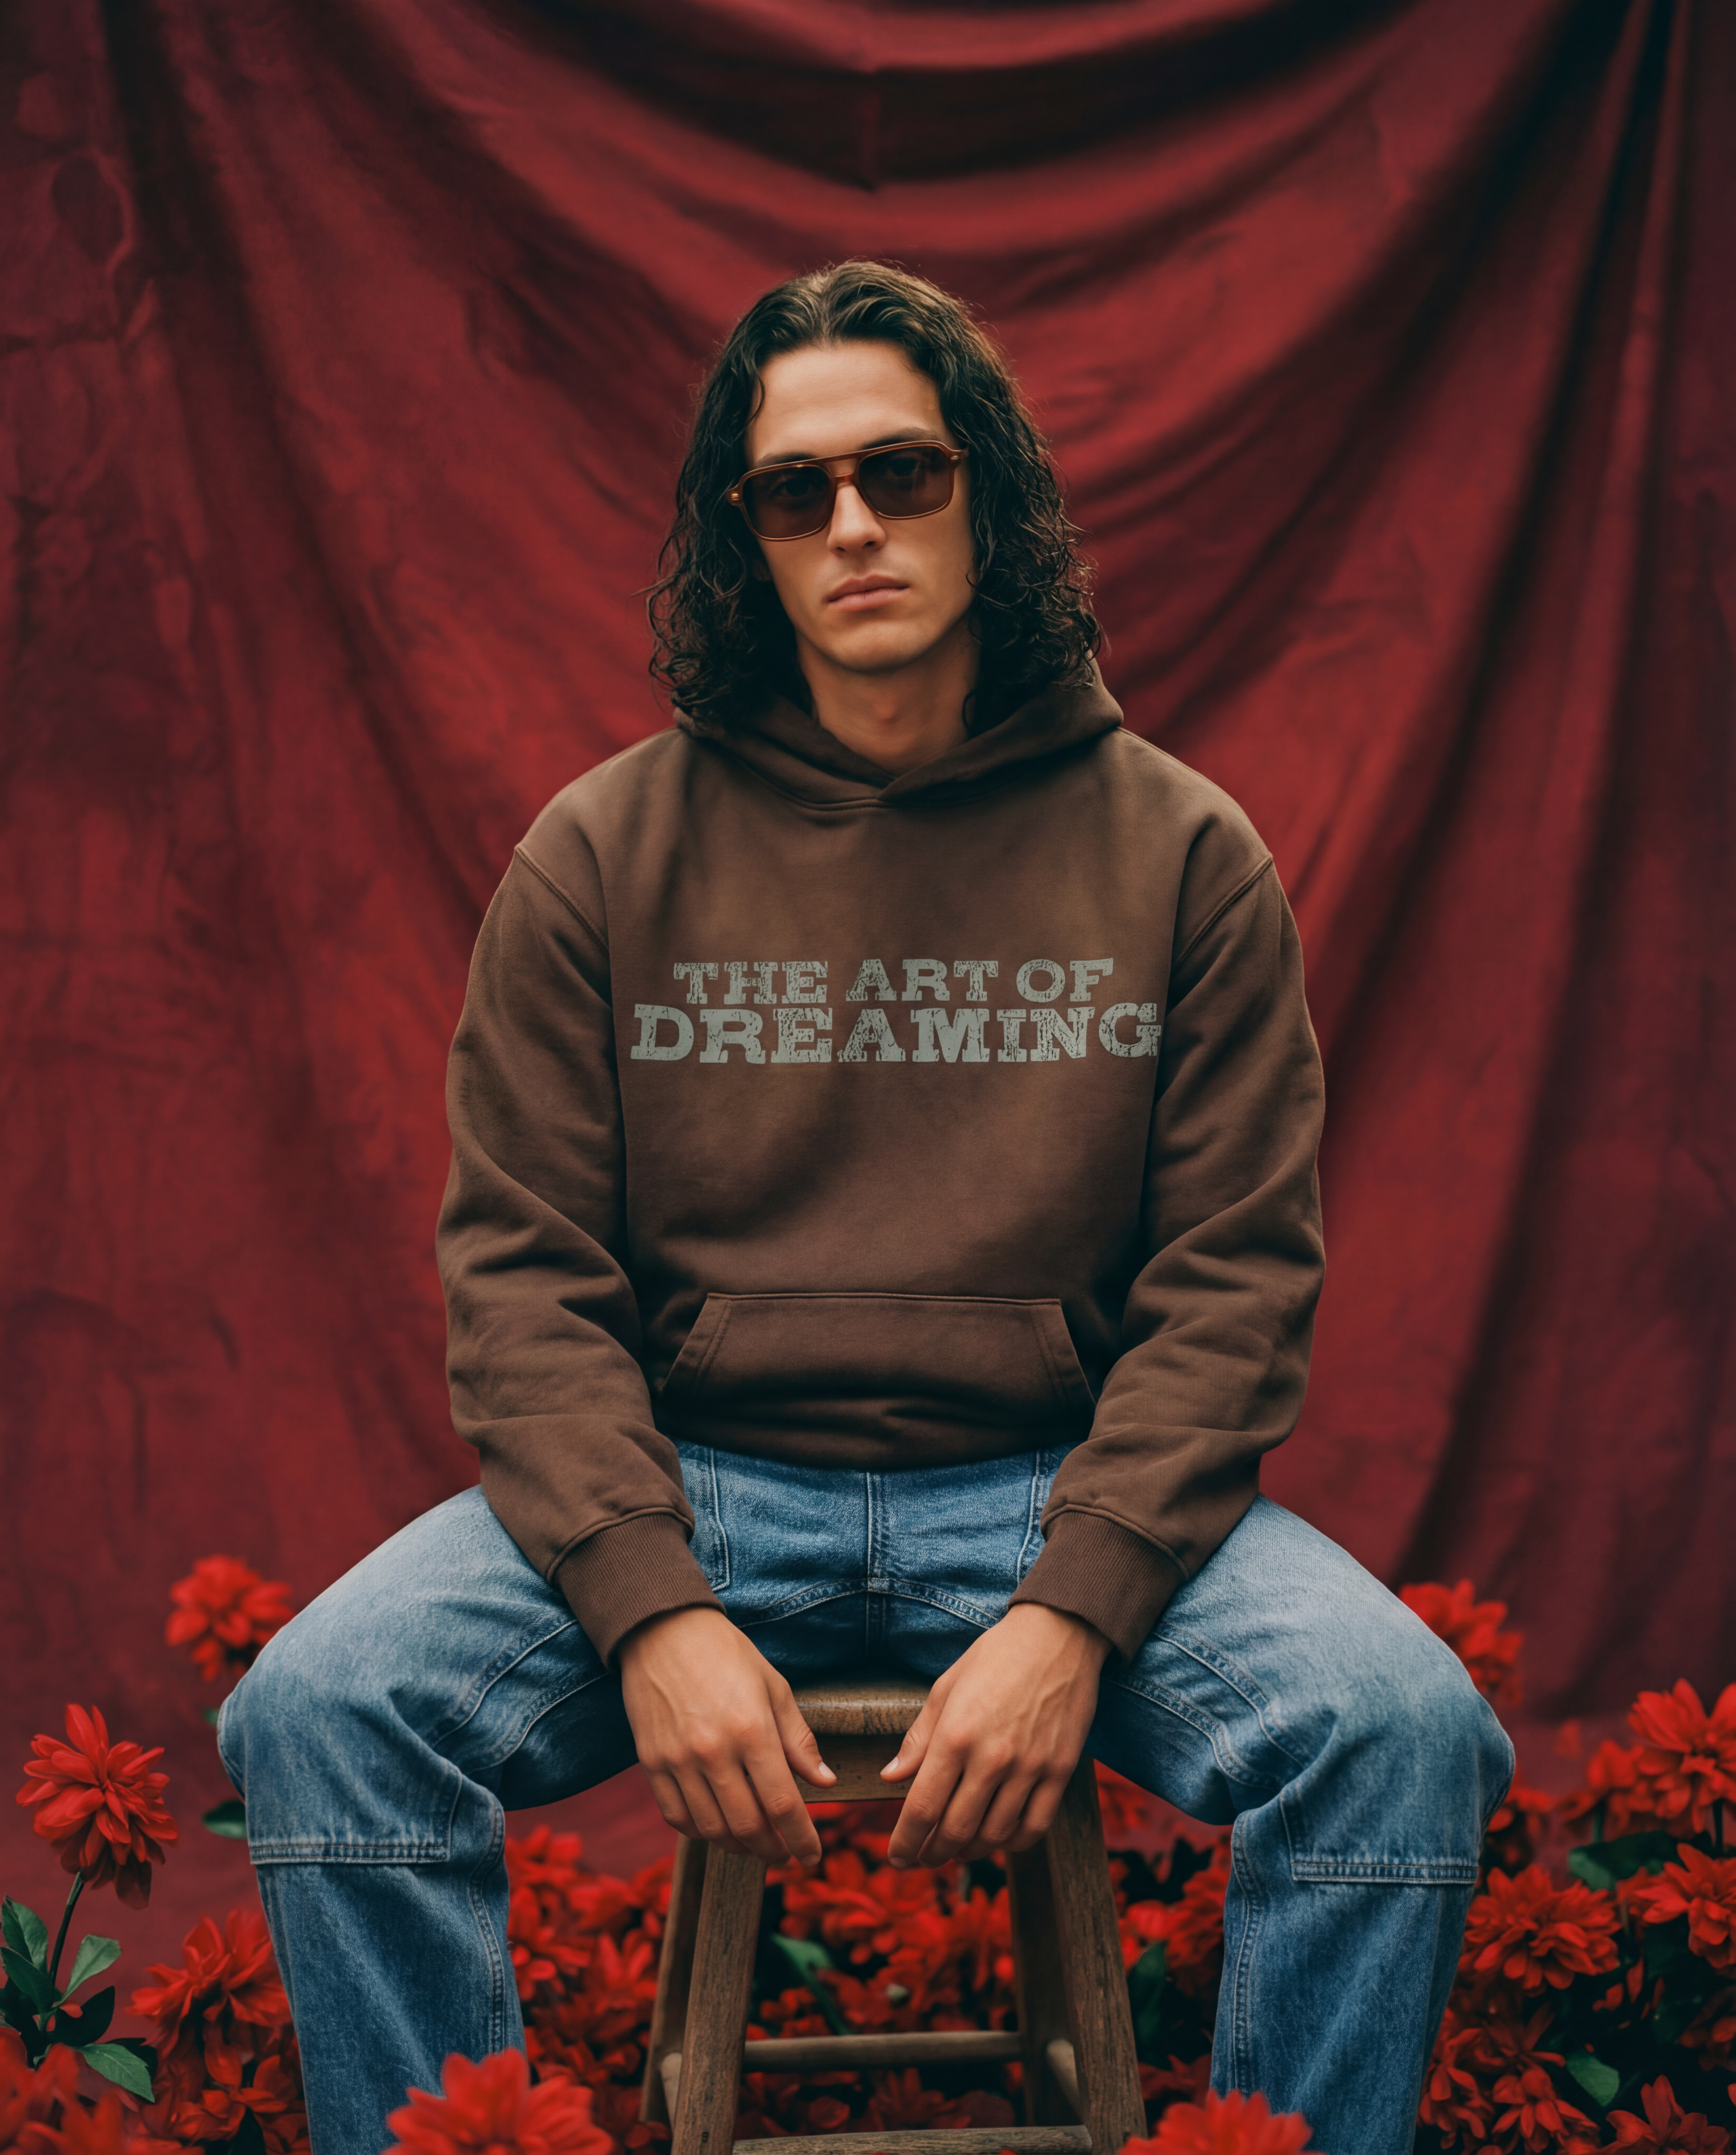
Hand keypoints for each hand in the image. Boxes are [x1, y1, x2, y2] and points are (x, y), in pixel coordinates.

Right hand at [618, 1606, 834, 1866]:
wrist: (663, 1631)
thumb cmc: (727, 1655)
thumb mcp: (774, 1687)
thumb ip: (799, 1739)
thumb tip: (825, 1782)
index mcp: (752, 1730)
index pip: (782, 1803)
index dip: (801, 1838)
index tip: (811, 1857)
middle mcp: (713, 1751)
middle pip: (747, 1826)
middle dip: (772, 1850)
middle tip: (784, 1855)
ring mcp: (677, 1760)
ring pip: (711, 1828)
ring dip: (737, 1846)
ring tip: (753, 1844)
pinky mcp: (651, 1762)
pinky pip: (676, 1816)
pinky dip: (700, 1832)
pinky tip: (716, 1827)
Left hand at [881, 1603, 1110, 1868]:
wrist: (1058, 1635)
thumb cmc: (995, 1658)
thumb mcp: (946, 1688)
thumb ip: (919, 1738)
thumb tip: (891, 1777)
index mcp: (956, 1735)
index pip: (922, 1808)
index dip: (905, 1842)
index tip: (897, 1858)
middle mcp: (992, 1758)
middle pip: (956, 1830)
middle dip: (933, 1853)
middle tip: (923, 1858)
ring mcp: (1030, 1767)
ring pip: (994, 1835)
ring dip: (969, 1852)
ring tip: (955, 1851)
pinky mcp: (1061, 1770)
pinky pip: (1035, 1826)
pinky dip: (1013, 1844)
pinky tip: (998, 1840)